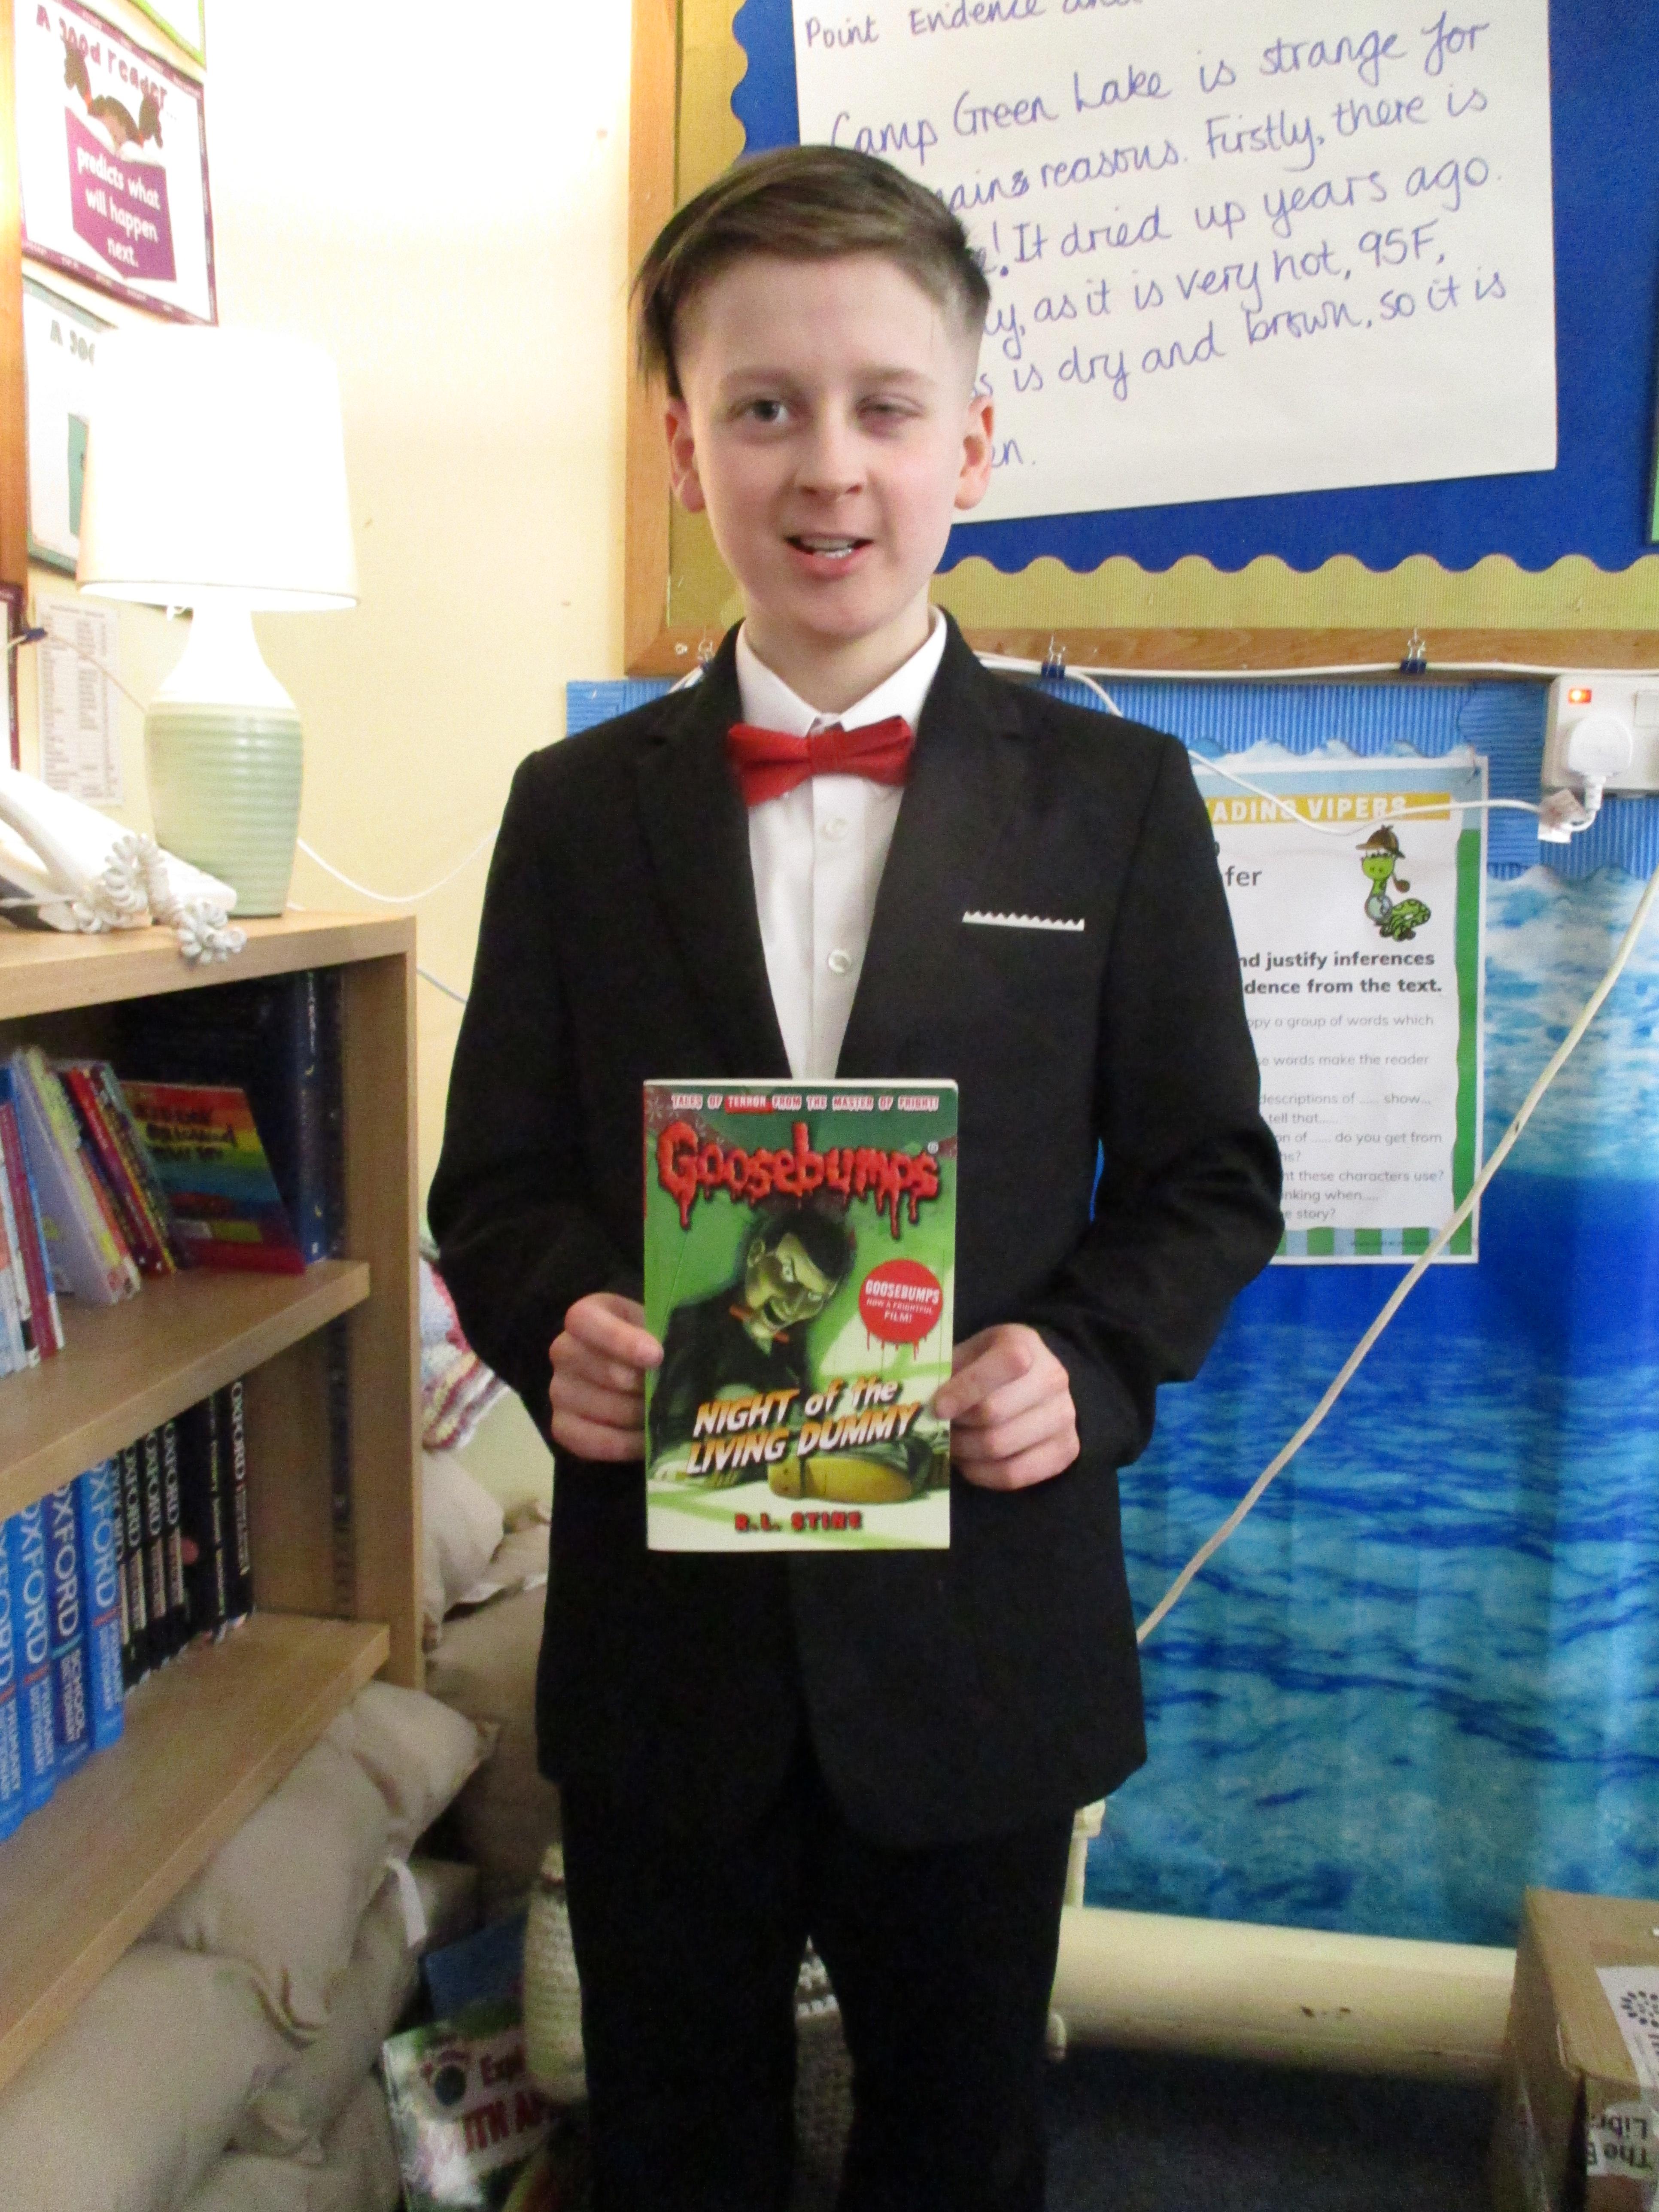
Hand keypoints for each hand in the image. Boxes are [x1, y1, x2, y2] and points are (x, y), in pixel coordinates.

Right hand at [548, 1293, 661, 1460]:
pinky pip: (589, 1441)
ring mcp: (558, 1390)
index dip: (619, 1339)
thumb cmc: (651, 1344)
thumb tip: (675, 1359)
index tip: (656, 1356)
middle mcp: (563, 1350)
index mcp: (585, 1316)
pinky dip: (623, 1444)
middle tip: (669, 1393)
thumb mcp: (657, 1328)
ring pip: (600, 1407)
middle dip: (641, 1386)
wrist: (638, 1375)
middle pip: (601, 1370)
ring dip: (637, 1415)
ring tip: (662, 1414)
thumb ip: (663, 1335)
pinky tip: (645, 1439)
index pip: (585, 1321)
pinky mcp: (561, 1426)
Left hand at [933, 1325, 1078, 1491]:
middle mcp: (1053, 1378)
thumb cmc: (989, 1366)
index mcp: (1025, 1345)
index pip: (1003, 1364)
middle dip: (957, 1427)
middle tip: (938, 1431)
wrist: (1034, 1381)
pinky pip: (1015, 1475)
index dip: (965, 1389)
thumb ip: (948, 1371)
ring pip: (1000, 1448)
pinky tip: (970, 1464)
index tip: (938, 1408)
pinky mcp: (1066, 1449)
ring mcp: (1064, 1416)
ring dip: (965, 1452)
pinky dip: (983, 1475)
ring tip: (952, 1446)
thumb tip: (918, 1403)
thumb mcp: (969, 1353)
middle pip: (993, 1413)